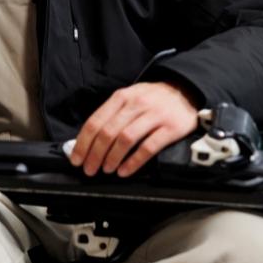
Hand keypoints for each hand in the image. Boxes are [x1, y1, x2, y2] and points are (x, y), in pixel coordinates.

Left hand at [69, 82, 198, 177]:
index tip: (76, 159)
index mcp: (122, 97)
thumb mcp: (130, 98)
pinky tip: (125, 170)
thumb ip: (111, 115)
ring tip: (107, 169)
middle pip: (108, 132)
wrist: (185, 92)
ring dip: (112, 158)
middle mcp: (136, 104)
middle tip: (89, 169)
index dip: (83, 143)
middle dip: (95, 154)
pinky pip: (148, 147)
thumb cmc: (153, 99)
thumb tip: (88, 140)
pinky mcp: (170, 128)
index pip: (95, 121)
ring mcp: (154, 115)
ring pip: (126, 139)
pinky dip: (134, 161)